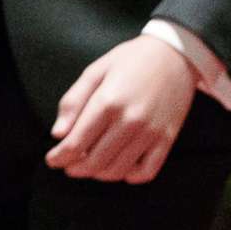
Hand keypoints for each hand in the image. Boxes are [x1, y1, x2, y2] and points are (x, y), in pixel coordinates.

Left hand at [46, 36, 196, 183]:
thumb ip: (73, 101)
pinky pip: (146, 172)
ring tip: (91, 165)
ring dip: (98, 174)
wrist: (177, 53)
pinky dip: (129, 176)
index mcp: (108, 102)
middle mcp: (130, 121)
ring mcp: (151, 132)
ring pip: (117, 170)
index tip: (52, 159)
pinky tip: (121, 166)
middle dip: (75, 168)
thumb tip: (58, 134)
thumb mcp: (96, 70)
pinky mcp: (167, 138)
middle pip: (94, 162)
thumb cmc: (132, 60)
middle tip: (69, 165)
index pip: (75, 144)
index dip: (59, 157)